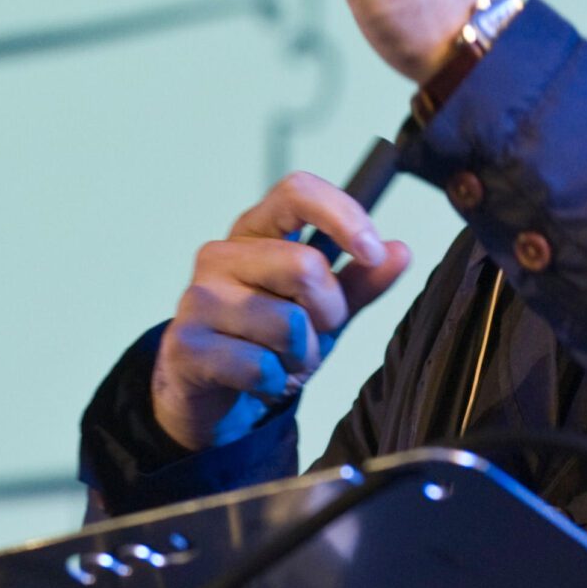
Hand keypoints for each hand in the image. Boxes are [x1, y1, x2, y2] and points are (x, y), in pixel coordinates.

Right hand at [149, 172, 412, 449]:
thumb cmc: (265, 341)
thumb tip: (399, 251)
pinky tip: (257, 380)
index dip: (343, 215)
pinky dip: (275, 382)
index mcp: (255, 233)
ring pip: (288, 323)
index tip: (372, 250)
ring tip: (281, 359)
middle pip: (305, 266)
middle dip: (328, 311)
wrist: (211, 396)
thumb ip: (359, 282)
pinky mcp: (187, 344)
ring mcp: (198, 298)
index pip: (296, 191)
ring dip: (302, 356)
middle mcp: (221, 255)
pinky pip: (262, 365)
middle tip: (313, 332)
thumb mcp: (321, 310)